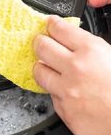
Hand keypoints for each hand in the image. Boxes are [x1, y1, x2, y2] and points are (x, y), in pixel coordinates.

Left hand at [33, 16, 110, 134]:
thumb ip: (94, 50)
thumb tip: (78, 44)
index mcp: (91, 51)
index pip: (59, 29)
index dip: (52, 25)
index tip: (50, 24)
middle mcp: (75, 68)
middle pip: (42, 47)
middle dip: (39, 42)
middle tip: (40, 42)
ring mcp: (67, 90)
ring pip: (39, 72)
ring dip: (41, 67)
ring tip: (45, 67)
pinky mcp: (63, 110)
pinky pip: (52, 96)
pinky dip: (56, 92)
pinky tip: (66, 92)